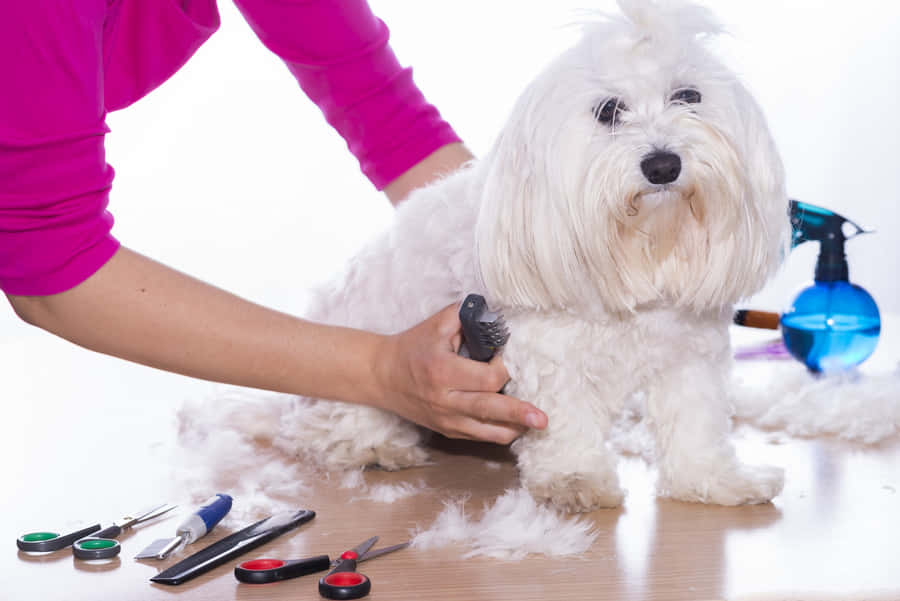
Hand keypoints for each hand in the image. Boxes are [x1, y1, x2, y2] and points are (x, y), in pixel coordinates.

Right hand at [373, 303, 547, 443]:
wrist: (382, 376)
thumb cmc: (412, 347)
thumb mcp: (436, 324)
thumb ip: (466, 316)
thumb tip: (495, 315)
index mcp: (443, 371)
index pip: (486, 379)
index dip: (504, 370)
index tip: (508, 360)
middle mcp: (445, 400)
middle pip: (490, 409)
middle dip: (519, 413)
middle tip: (542, 419)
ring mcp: (445, 420)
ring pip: (487, 432)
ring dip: (513, 429)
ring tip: (534, 425)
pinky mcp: (446, 431)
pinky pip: (478, 438)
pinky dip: (498, 433)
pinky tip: (514, 427)